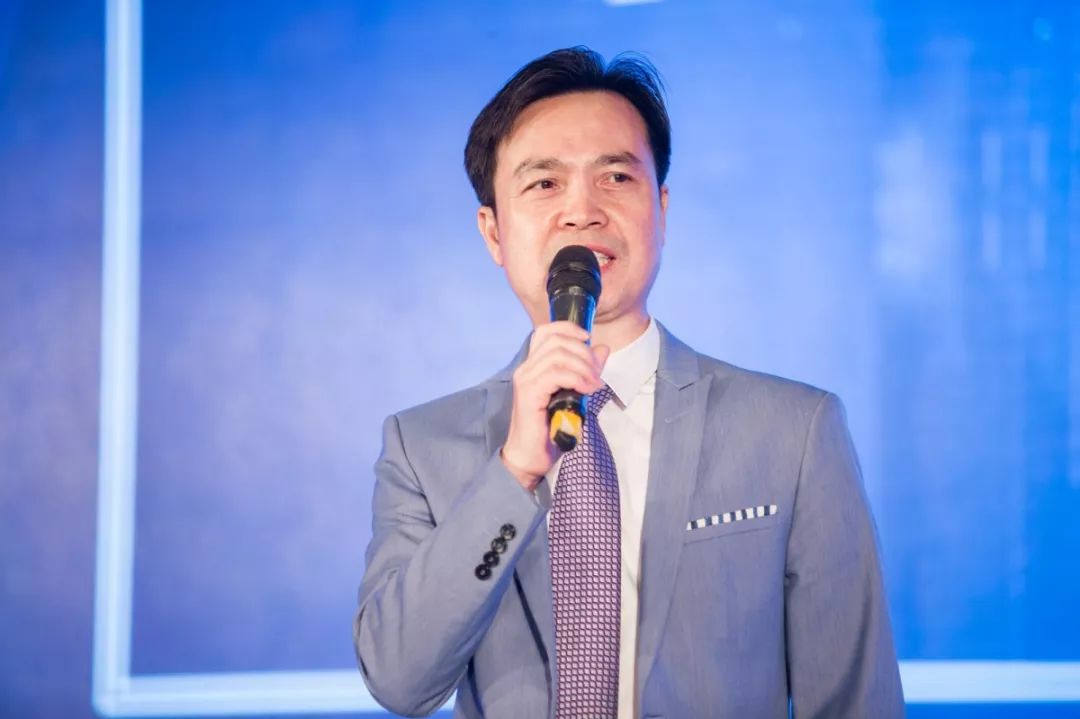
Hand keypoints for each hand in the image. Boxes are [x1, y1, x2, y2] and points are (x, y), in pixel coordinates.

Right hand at [500, 321, 610, 491]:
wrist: (529, 457)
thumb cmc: (549, 429)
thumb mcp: (574, 394)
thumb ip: (586, 371)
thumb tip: (602, 349)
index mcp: (533, 366)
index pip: (546, 331)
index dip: (569, 329)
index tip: (588, 340)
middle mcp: (526, 369)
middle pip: (556, 341)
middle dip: (584, 353)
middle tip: (597, 374)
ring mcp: (525, 380)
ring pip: (558, 355)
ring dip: (583, 367)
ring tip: (594, 385)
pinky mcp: (529, 394)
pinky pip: (555, 374)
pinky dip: (576, 378)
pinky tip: (586, 390)